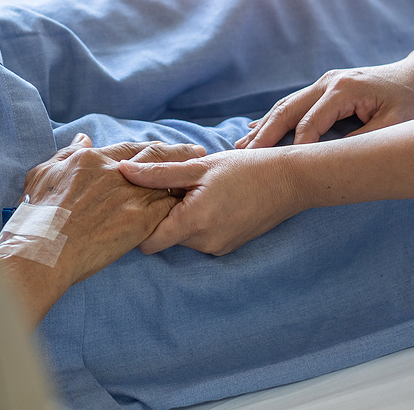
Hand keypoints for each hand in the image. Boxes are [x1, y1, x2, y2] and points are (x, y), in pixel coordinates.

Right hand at [22, 134, 204, 284]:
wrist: (43, 249)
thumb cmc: (37, 215)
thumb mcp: (43, 174)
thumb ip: (67, 154)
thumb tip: (84, 138)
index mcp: (92, 160)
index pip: (130, 150)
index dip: (151, 149)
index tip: (167, 147)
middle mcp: (116, 174)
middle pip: (155, 158)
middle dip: (179, 154)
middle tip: (198, 152)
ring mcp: (129, 197)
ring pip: (166, 181)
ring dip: (185, 178)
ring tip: (203, 175)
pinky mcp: (138, 222)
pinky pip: (167, 209)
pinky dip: (180, 204)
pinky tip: (193, 204)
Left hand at [119, 149, 304, 255]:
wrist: (289, 181)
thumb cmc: (244, 169)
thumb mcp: (198, 166)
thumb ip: (158, 172)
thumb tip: (123, 170)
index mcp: (193, 223)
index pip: (147, 242)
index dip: (137, 222)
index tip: (137, 201)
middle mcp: (204, 243)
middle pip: (164, 237)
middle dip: (159, 215)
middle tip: (167, 187)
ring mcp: (218, 248)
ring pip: (182, 237)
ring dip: (179, 217)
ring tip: (191, 190)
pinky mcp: (228, 247)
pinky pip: (200, 238)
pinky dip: (196, 221)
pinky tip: (207, 199)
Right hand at [235, 60, 413, 148]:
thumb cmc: (413, 103)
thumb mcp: (396, 126)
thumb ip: (362, 142)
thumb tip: (331, 160)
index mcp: (344, 90)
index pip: (310, 124)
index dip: (295, 149)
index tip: (280, 171)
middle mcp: (327, 82)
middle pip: (287, 112)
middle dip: (264, 137)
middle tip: (243, 158)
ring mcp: (323, 81)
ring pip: (285, 106)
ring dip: (263, 127)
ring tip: (241, 147)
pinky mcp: (323, 86)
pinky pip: (293, 103)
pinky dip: (273, 118)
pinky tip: (256, 129)